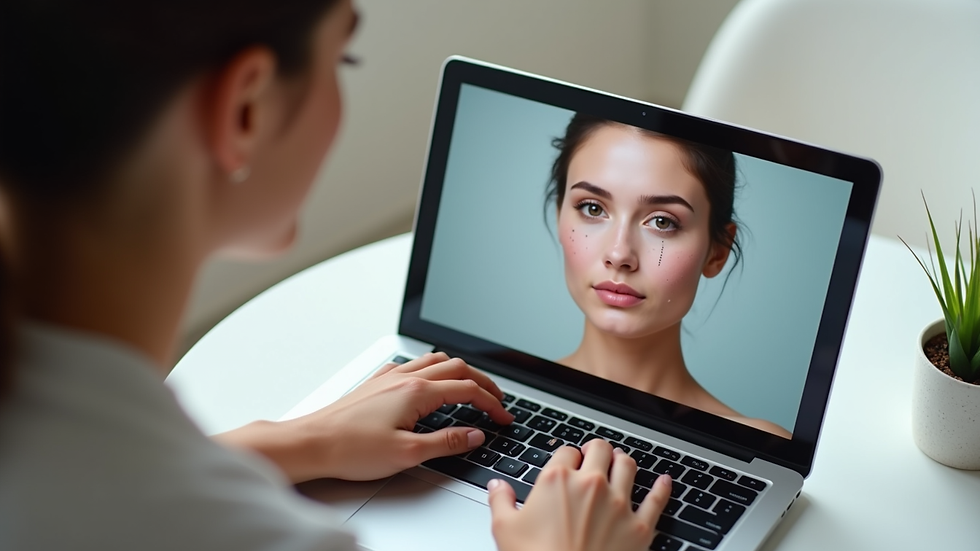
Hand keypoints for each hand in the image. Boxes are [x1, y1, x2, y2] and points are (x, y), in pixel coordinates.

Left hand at [217, 352, 513, 482]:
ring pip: (436, 360)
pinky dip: (433, 369)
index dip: (492, 404)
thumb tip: (474, 435)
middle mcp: (405, 377)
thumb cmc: (351, 449)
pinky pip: (414, 364)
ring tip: (471, 389)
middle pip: (458, 368)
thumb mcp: (407, 454)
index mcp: (417, 392)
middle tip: (496, 401)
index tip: (503, 418)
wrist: (311, 443)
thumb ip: (446, 442)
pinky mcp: (376, 382)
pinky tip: (430, 383)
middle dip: (482, 383)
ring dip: (460, 372)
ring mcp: (389, 376)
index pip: (468, 390)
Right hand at [488, 440, 671, 550]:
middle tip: (592, 456)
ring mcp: (619, 504)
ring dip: (622, 460)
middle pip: (599, 450)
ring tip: (619, 461)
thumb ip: (500, 501)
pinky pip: (657, 500)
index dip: (564, 457)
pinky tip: (665, 481)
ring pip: (628, 465)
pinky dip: (662, 488)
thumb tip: (497, 486)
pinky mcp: (640, 527)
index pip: (565, 452)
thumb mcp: (505, 530)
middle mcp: (591, 485)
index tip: (564, 465)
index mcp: (557, 480)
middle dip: (595, 450)